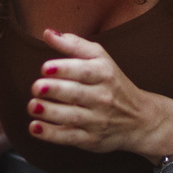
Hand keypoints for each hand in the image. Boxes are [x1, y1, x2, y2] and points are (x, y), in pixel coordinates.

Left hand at [27, 30, 172, 159]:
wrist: (140, 119)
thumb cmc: (112, 82)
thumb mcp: (100, 59)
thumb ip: (73, 45)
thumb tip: (47, 32)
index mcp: (104, 73)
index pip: (85, 71)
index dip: (65, 69)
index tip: (46, 68)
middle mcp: (103, 97)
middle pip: (77, 94)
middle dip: (55, 90)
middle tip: (36, 87)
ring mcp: (98, 120)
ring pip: (72, 116)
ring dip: (50, 112)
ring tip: (32, 105)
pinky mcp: (91, 139)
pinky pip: (70, 137)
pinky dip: (52, 134)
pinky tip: (35, 127)